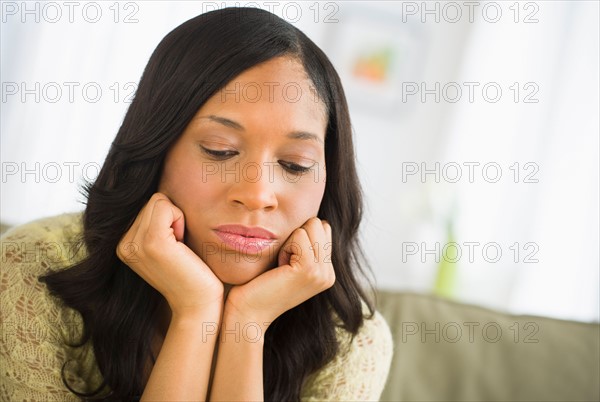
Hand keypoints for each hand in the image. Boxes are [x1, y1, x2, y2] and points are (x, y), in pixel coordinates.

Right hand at [116, 193, 223, 316]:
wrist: (197, 303)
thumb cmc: (191, 272)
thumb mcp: (167, 244)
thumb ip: (155, 222)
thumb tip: (159, 189)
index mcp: (124, 243)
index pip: (148, 204)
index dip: (169, 219)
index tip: (173, 248)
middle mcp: (122, 244)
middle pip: (153, 200)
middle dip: (172, 218)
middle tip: (178, 249)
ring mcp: (134, 243)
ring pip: (159, 201)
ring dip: (177, 220)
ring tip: (179, 249)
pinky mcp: (151, 242)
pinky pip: (167, 206)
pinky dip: (180, 221)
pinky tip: (181, 246)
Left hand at [225, 217, 334, 325]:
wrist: (248, 313)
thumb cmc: (259, 285)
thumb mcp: (289, 263)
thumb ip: (305, 246)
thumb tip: (313, 220)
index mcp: (327, 272)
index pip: (322, 228)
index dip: (299, 237)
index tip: (286, 262)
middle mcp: (329, 274)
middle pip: (319, 224)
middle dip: (296, 236)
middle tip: (283, 264)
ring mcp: (322, 273)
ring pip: (311, 226)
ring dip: (289, 242)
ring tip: (281, 267)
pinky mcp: (309, 270)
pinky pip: (299, 235)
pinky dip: (285, 247)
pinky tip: (279, 268)